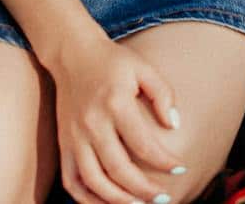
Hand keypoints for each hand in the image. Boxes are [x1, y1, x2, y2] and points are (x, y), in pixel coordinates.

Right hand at [50, 31, 183, 203]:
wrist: (72, 55)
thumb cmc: (113, 62)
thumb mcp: (143, 68)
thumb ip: (163, 94)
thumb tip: (174, 126)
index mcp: (115, 103)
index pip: (142, 143)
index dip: (163, 161)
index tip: (180, 169)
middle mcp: (92, 123)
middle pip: (118, 168)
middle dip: (143, 190)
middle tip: (163, 198)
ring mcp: (74, 137)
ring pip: (93, 181)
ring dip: (116, 200)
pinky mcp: (64, 144)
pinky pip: (72, 182)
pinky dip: (87, 199)